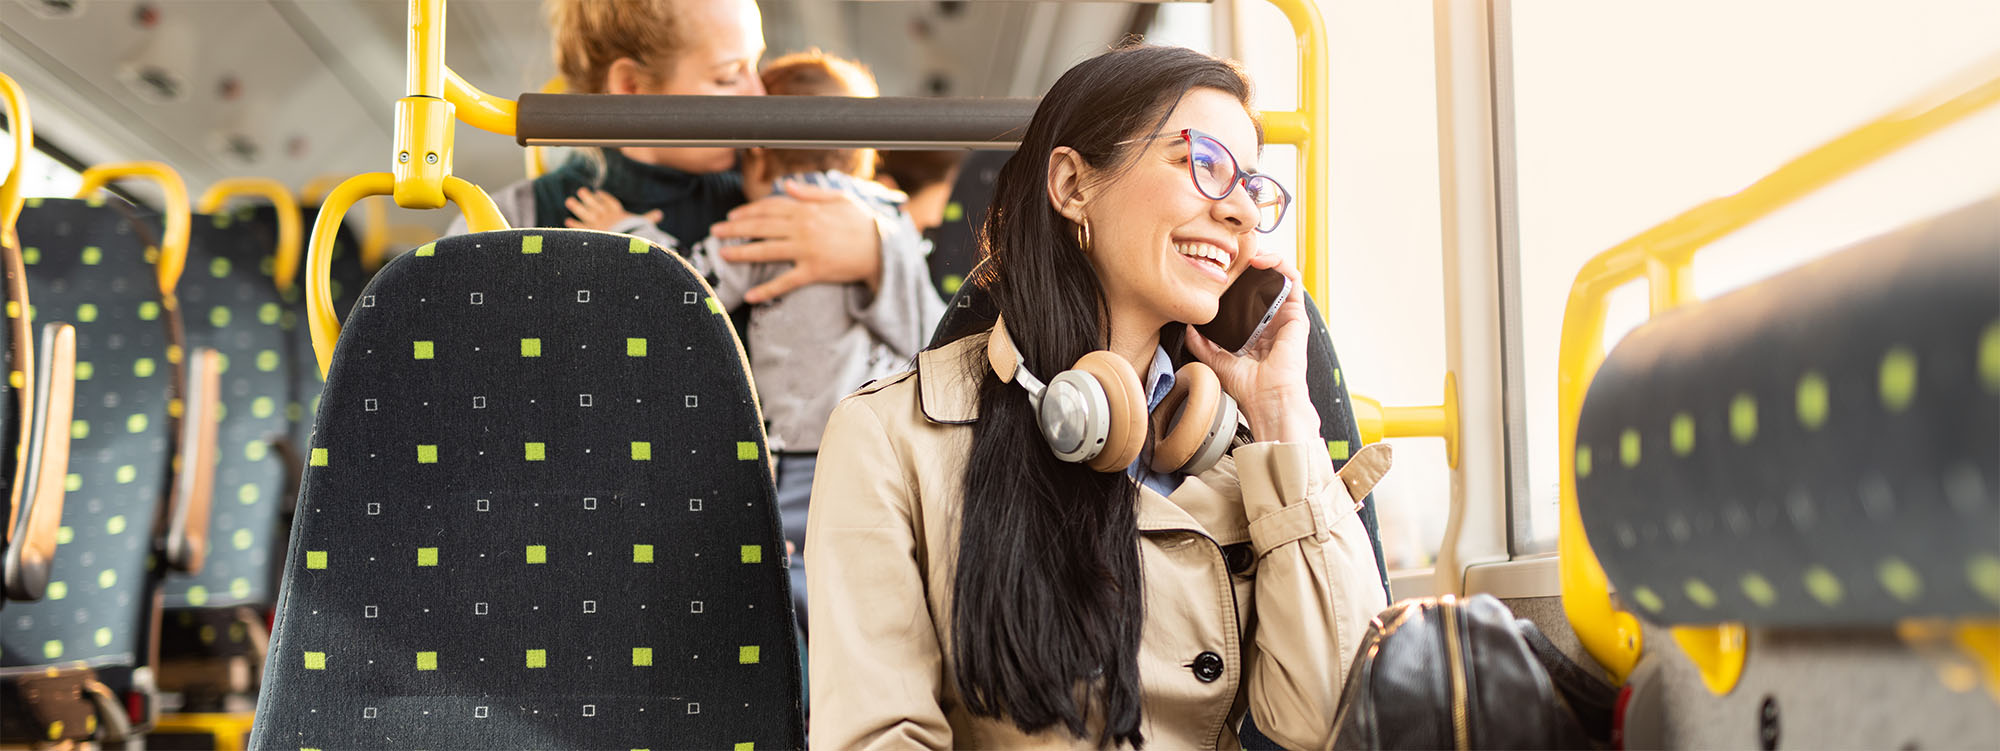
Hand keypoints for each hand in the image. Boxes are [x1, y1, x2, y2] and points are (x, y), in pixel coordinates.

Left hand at [564, 187, 662, 231]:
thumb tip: (660, 214)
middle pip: (595, 205)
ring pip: (585, 213)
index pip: (610, 203)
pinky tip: (567, 220)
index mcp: (618, 214)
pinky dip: (574, 224)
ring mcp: (596, 224)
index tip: (599, 192)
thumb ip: (649, 219)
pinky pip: (580, 227)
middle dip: (588, 198)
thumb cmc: (635, 234)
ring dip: (577, 207)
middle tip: (581, 191)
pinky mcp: (589, 232)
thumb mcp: (644, 225)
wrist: (623, 244)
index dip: (605, 198)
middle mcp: (605, 216)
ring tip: (569, 201)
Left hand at [708, 178, 884, 302]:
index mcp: (806, 209)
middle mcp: (802, 228)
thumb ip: (810, 192)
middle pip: (761, 227)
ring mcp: (807, 250)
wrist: (882, 248)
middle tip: (715, 232)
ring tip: (723, 255)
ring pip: (767, 251)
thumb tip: (785, 184)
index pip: (769, 208)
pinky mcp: (814, 271)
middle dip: (735, 229)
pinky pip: (786, 282)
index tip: (732, 215)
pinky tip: (750, 296)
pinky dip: (767, 290)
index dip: (748, 211)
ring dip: (742, 253)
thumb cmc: (863, 221)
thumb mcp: (839, 198)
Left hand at [1184, 251, 1320, 443]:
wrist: (1268, 399)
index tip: (1221, 269)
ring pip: (1279, 276)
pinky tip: (1264, 261)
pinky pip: (1293, 282)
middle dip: (1250, 264)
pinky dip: (1281, 265)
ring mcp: (1284, 317)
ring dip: (1267, 258)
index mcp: (1254, 331)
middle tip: (1234, 255)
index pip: (1248, 296)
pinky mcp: (1297, 315)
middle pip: (1263, 283)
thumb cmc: (1248, 388)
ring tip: (1249, 252)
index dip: (1237, 279)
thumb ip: (1202, 343)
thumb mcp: (1216, 360)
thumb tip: (1188, 326)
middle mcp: (1271, 321)